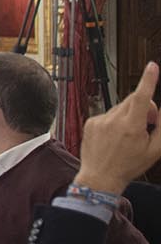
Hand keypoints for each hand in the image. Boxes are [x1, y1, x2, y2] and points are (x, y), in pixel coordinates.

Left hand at [73, 62, 160, 196]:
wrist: (100, 177)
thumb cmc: (129, 165)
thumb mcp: (155, 150)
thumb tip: (160, 110)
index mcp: (132, 127)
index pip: (142, 97)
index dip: (148, 80)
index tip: (152, 66)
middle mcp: (114, 120)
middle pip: (134, 101)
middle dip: (144, 108)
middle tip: (148, 125)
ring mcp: (100, 120)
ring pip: (121, 108)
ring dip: (128, 116)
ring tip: (127, 136)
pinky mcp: (90, 122)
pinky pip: (108, 114)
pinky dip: (114, 121)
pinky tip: (113, 137)